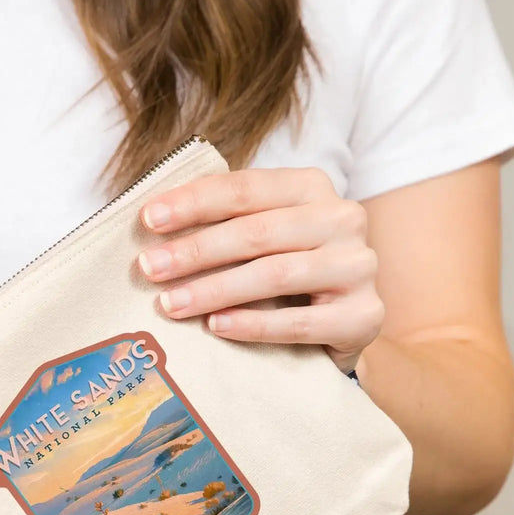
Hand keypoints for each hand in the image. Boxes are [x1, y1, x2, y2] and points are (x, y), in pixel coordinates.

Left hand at [137, 167, 383, 372]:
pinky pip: (300, 322)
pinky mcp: (365, 315)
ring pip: (275, 274)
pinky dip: (253, 325)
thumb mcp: (258, 237)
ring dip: (215, 289)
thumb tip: (150, 224)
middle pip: (257, 232)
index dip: (193, 202)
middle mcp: (342, 218)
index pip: (244, 189)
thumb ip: (221, 223)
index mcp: (311, 187)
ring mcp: (359, 266)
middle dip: (196, 250)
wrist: (340, 325)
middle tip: (149, 268)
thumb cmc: (284, 274)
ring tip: (171, 303)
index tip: (148, 220)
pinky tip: (216, 327)